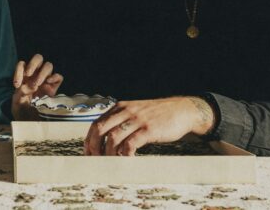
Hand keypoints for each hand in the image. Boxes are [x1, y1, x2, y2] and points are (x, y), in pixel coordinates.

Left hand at [10, 54, 62, 119]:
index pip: (22, 64)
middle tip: (29, 74)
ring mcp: (46, 80)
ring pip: (48, 65)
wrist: (31, 123)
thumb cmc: (22, 112)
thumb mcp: (17, 104)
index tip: (17, 85)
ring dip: (42, 73)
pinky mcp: (54, 87)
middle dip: (33, 64)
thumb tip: (30, 86)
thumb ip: (21, 94)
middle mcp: (36, 75)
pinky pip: (58, 77)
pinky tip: (48, 83)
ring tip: (37, 84)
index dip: (19, 71)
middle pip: (38, 58)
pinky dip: (55, 77)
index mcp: (24, 77)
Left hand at [84, 96, 214, 155]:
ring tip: (110, 163)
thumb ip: (122, 121)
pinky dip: (125, 154)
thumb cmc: (158, 115)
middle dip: (94, 147)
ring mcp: (137, 120)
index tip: (88, 153)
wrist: (182, 110)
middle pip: (100, 129)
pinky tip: (127, 160)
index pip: (96, 123)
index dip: (89, 139)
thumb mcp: (136, 112)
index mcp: (120, 107)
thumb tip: (106, 140)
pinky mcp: (148, 130)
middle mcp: (126, 111)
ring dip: (108, 153)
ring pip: (113, 138)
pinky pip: (131, 144)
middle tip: (94, 160)